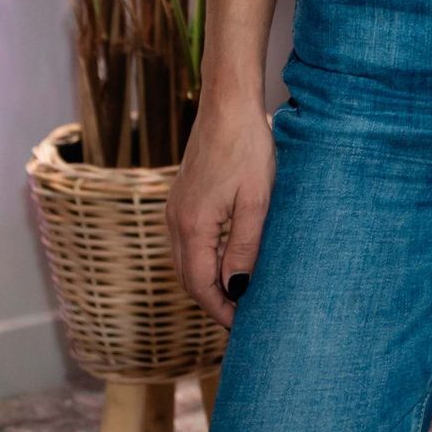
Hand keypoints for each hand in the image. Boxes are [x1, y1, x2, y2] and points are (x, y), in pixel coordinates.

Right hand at [167, 90, 275, 325]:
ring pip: (187, 261)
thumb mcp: (257, 200)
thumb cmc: (248, 148)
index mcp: (193, 227)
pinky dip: (205, 260)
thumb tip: (237, 290)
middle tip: (242, 319)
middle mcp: (176, 222)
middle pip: (189, 279)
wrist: (227, 105)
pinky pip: (189, 242)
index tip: (244, 327)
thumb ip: (244, 246)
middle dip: (213, 302)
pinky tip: (227, 261)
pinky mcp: (182, 198)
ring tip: (238, 296)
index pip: (201, 286)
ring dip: (208, 282)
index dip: (221, 310)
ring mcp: (175, 209)